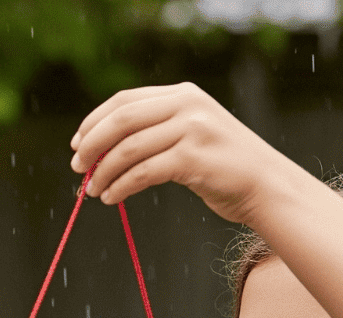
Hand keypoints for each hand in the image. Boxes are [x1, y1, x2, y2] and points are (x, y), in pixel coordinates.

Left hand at [70, 83, 305, 225]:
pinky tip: (112, 198)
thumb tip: (97, 148)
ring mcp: (193, 130)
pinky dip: (120, 187)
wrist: (265, 184)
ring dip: (103, 173)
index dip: (94, 122)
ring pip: (128, 149)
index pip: (124, 101)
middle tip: (78, 168)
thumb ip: (154, 130)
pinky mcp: (194, 158)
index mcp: (182, 94)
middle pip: (121, 121)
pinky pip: (143, 173)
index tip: (77, 145)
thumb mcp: (189, 133)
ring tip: (93, 191)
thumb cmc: (219, 164)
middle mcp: (187, 105)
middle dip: (92, 146)